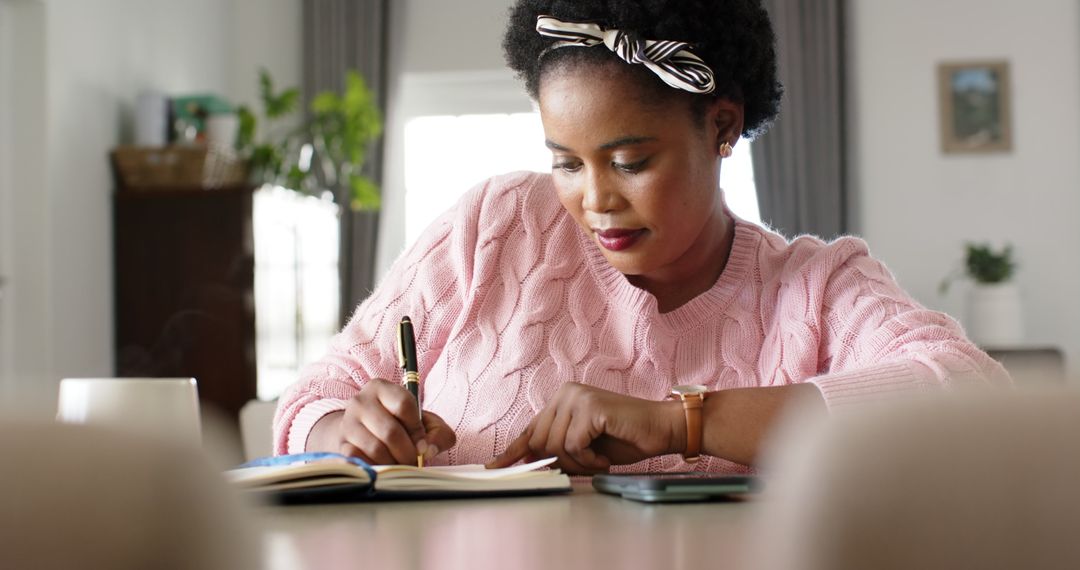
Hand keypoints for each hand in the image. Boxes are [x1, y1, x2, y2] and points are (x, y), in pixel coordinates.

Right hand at [308, 378, 455, 464]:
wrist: (365, 432)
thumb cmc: (402, 425)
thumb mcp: (426, 422)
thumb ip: (438, 433)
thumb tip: (427, 450)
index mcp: (381, 388)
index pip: (404, 405)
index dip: (417, 429)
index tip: (422, 442)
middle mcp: (360, 401)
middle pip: (390, 431)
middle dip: (408, 452)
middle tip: (414, 461)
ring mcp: (347, 423)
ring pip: (376, 449)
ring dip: (393, 463)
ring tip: (400, 464)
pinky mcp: (341, 445)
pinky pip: (360, 460)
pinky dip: (377, 468)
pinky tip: (384, 466)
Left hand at [486, 382, 684, 474]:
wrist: (660, 429)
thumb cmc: (624, 439)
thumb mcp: (583, 446)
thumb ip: (557, 449)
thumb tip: (527, 462)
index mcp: (561, 399)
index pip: (530, 430)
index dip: (512, 452)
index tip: (494, 468)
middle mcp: (565, 393)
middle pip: (540, 442)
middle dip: (561, 463)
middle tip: (588, 465)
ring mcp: (577, 398)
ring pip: (555, 446)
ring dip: (578, 463)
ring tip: (598, 459)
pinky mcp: (589, 408)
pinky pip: (574, 446)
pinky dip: (589, 459)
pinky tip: (604, 456)